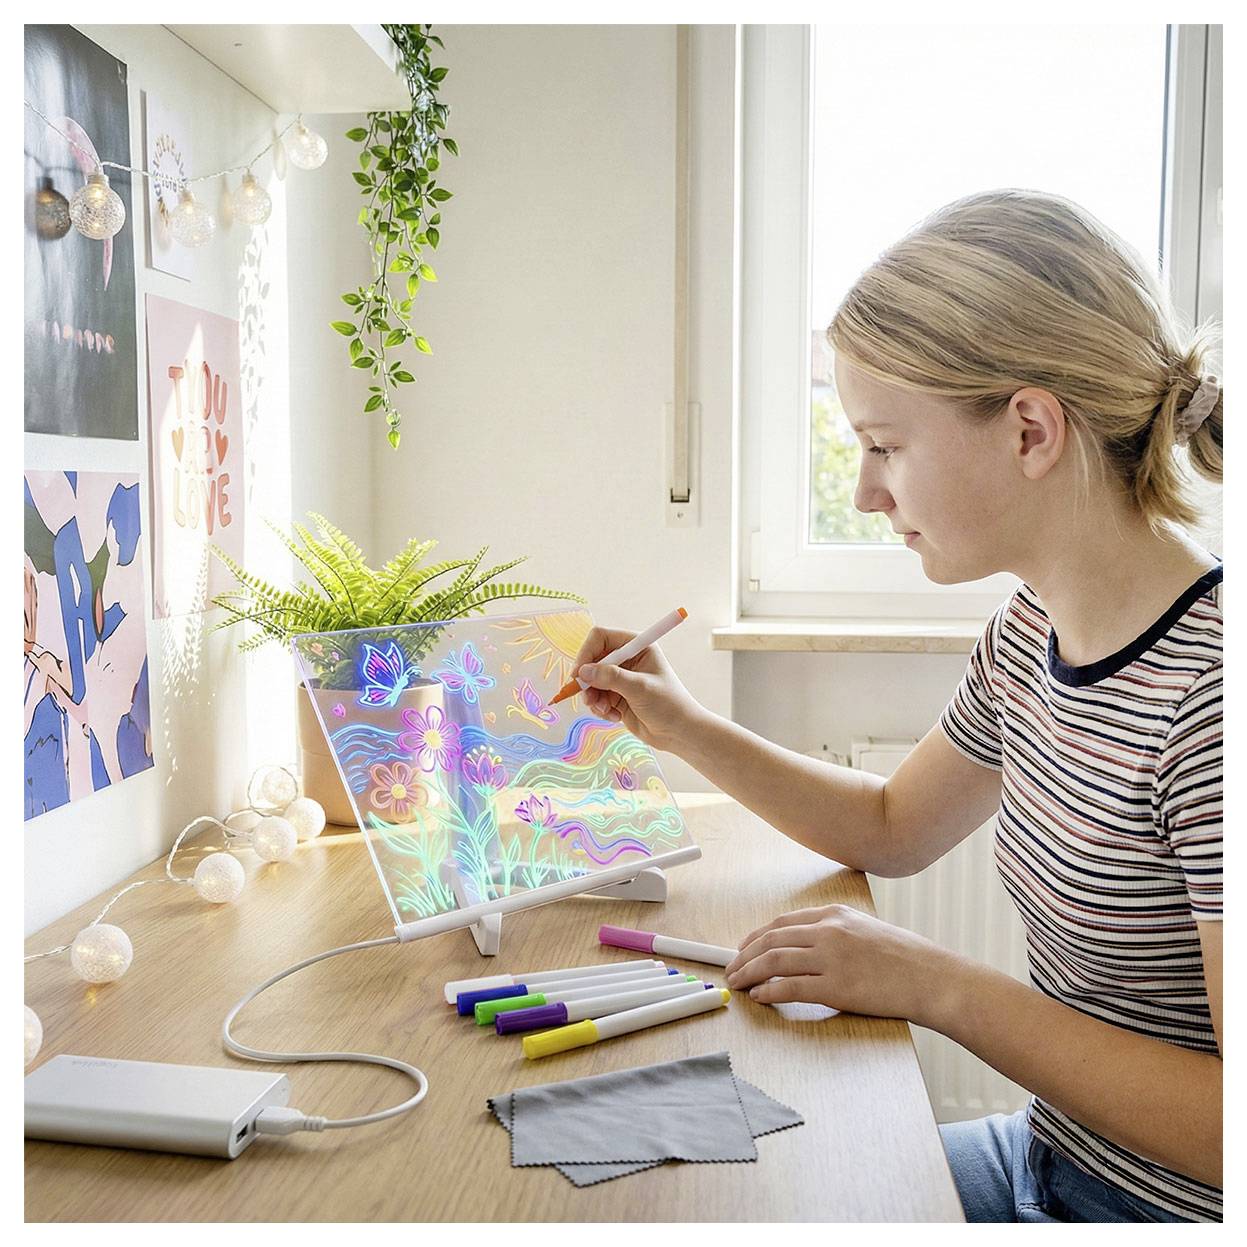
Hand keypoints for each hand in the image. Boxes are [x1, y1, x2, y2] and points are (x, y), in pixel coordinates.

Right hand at [570, 625, 704, 754]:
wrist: (679, 733)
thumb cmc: (668, 705)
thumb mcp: (640, 688)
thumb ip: (611, 677)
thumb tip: (583, 671)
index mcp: (637, 646)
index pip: (601, 637)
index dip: (586, 653)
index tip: (579, 674)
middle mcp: (627, 658)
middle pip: (592, 660)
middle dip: (587, 680)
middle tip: (588, 699)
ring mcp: (621, 677)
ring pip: (591, 681)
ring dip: (593, 697)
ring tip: (605, 711)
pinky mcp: (617, 695)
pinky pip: (596, 697)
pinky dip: (600, 708)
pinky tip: (615, 717)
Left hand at [724, 903, 959, 1026]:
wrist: (933, 977)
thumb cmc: (906, 958)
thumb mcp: (867, 929)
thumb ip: (836, 933)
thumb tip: (805, 947)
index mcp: (835, 915)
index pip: (782, 923)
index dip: (756, 938)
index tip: (743, 949)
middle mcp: (828, 931)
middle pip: (771, 940)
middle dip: (744, 955)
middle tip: (731, 970)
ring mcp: (831, 958)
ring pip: (774, 961)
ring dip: (749, 973)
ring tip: (737, 984)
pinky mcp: (836, 987)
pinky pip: (789, 987)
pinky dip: (768, 991)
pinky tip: (759, 996)